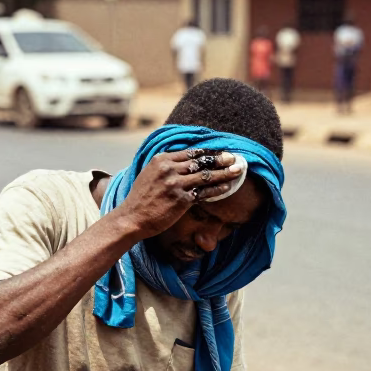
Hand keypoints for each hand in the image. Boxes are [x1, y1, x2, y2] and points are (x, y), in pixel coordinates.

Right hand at [118, 148, 242, 239]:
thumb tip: (182, 163)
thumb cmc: (141, 199)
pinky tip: (227, 188)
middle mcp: (169, 169)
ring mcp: (176, 184)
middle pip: (201, 161)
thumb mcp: (149, 174)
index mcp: (162, 160)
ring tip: (238, 170)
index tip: (219, 152)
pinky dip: (217, 190)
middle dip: (220, 159)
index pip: (190, 153)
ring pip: (206, 176)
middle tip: (234, 157)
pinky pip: (204, 193)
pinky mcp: (181, 200)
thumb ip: (165, 166)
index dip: (208, 153)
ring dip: (224, 173)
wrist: (132, 218)